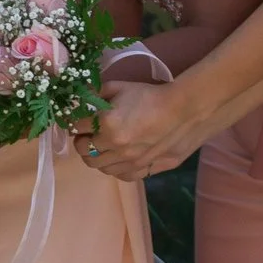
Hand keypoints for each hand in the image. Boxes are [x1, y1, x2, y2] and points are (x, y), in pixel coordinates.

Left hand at [79, 78, 210, 182]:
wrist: (187, 110)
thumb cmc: (151, 95)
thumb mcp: (119, 87)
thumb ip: (96, 95)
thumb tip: (81, 101)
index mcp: (106, 124)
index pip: (77, 127)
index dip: (76, 123)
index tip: (80, 120)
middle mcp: (115, 147)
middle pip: (85, 152)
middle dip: (82, 142)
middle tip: (88, 135)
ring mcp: (131, 162)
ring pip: (101, 167)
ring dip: (98, 157)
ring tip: (104, 146)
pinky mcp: (147, 169)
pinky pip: (123, 176)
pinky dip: (116, 168)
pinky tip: (120, 158)